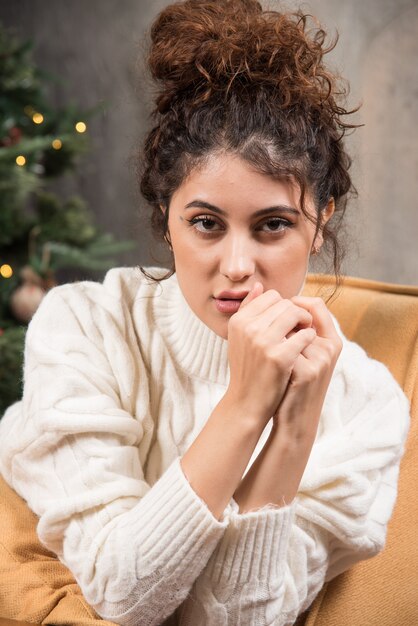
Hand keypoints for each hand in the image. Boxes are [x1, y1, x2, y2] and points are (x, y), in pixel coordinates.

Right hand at [224, 283, 316, 428]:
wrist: (246, 402)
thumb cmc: (247, 368)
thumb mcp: (240, 337)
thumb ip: (249, 310)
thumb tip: (260, 286)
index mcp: (238, 320)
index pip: (271, 296)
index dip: (284, 306)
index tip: (288, 320)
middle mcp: (248, 328)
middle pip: (285, 303)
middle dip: (297, 313)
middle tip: (301, 327)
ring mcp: (263, 342)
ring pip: (296, 314)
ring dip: (305, 322)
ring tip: (305, 334)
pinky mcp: (279, 357)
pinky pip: (305, 335)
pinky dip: (309, 339)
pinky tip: (306, 348)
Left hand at [272, 296, 342, 444]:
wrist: (295, 422)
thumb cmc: (295, 384)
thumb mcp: (303, 356)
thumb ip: (299, 331)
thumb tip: (280, 300)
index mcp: (332, 340)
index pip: (316, 305)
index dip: (293, 303)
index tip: (276, 310)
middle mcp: (330, 347)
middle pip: (299, 316)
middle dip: (280, 323)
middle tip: (270, 338)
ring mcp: (320, 360)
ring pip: (288, 333)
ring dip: (274, 340)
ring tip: (270, 356)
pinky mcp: (306, 372)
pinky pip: (282, 349)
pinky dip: (271, 354)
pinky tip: (268, 368)